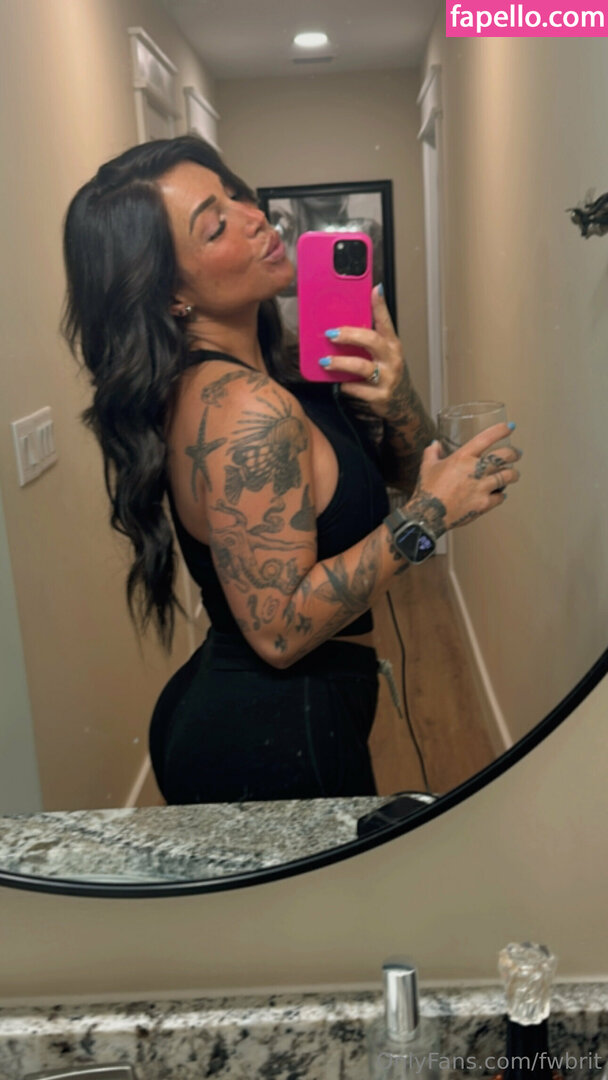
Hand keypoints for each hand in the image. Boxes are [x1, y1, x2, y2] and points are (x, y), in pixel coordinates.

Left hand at [320, 285, 411, 420]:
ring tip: (325, 361)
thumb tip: (340, 323)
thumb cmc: (386, 372)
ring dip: (341, 363)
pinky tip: (338, 383)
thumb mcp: (382, 353)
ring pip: (362, 367)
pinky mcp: (380, 396)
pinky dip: (345, 385)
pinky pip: (357, 388)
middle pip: (372, 341)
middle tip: (330, 334)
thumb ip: (367, 339)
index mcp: (391, 344)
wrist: (400, 402)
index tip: (375, 289)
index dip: (380, 306)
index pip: (386, 321)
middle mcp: (392, 358)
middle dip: (349, 335)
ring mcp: (387, 378)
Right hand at [403, 423, 521, 536]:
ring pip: (508, 476)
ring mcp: (481, 487)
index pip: (486, 438)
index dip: (500, 430)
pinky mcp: (484, 504)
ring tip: (513, 474)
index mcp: (462, 457)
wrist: (428, 515)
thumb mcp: (427, 466)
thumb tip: (435, 444)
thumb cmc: (427, 490)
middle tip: (516, 454)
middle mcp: (475, 470)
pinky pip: (500, 497)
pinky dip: (501, 495)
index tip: (509, 427)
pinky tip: (500, 494)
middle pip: (505, 456)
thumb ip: (432, 452)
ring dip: (513, 474)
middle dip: (514, 453)